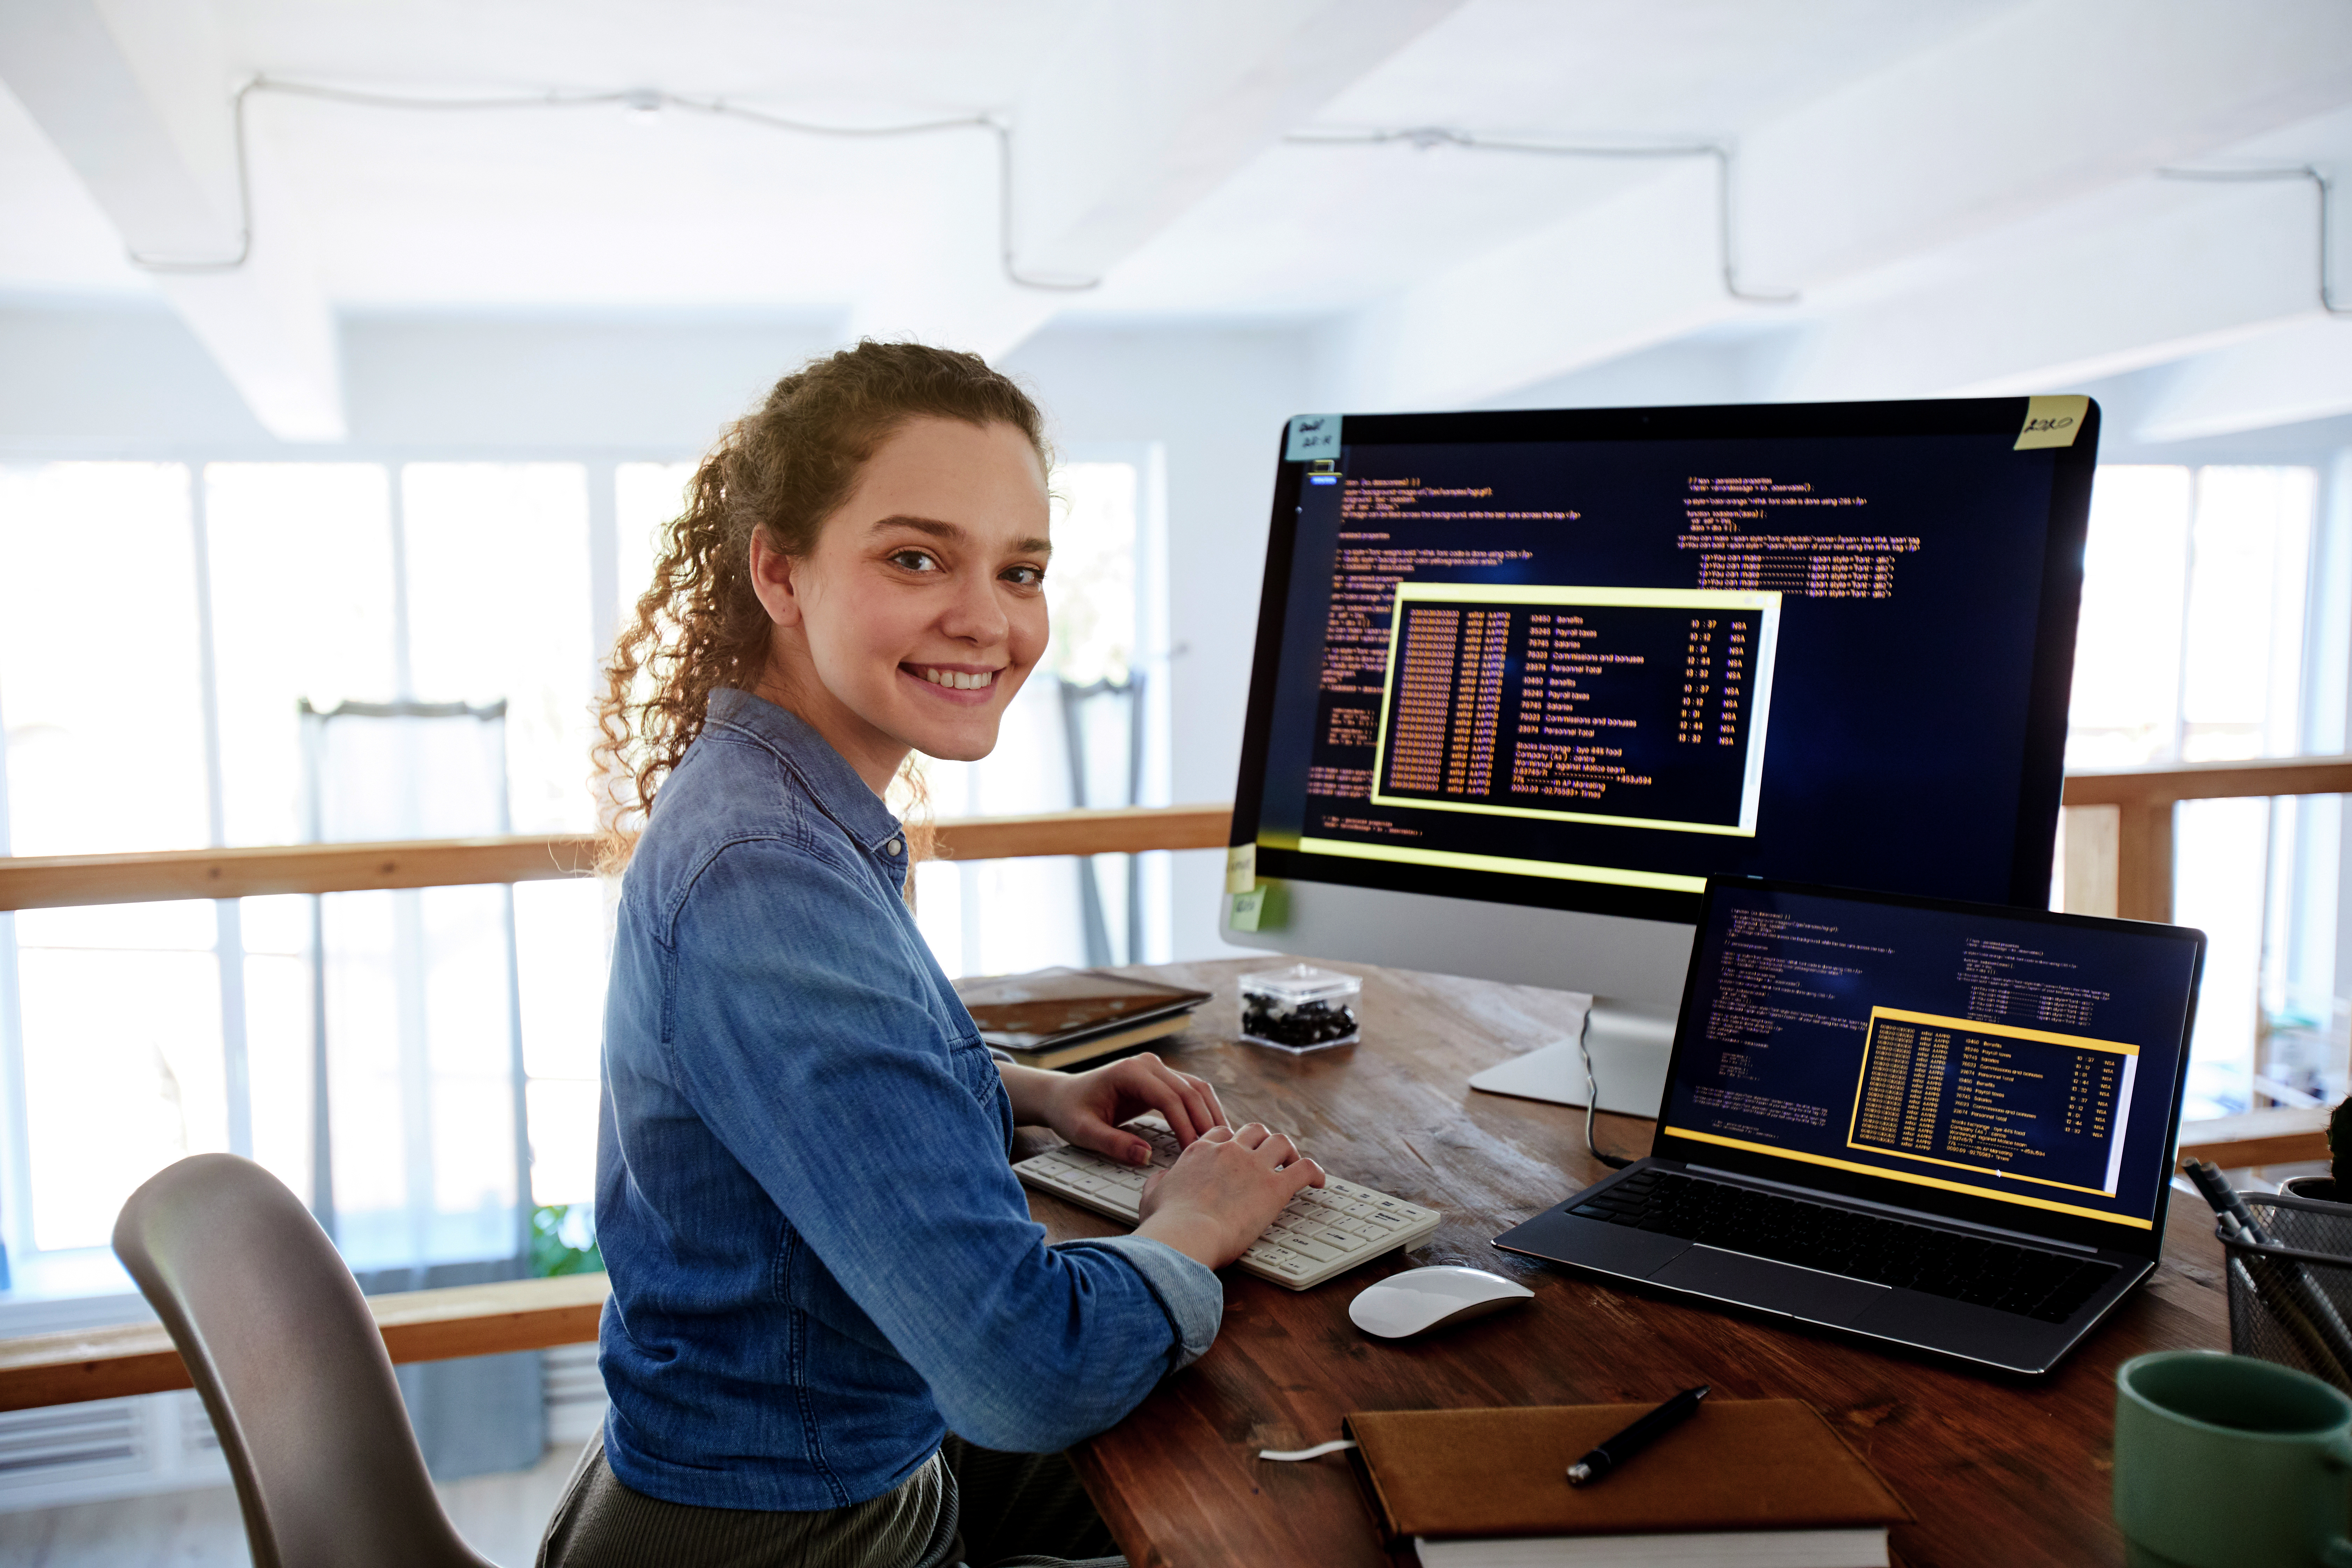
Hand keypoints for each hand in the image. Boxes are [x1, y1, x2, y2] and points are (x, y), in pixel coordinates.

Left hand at [1006, 1052, 1227, 1165]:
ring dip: (1211, 1113)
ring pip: (1197, 1088)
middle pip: (1189, 1091)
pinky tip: (1212, 1131)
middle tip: (1218, 1152)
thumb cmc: (1070, 1111)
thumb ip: (1113, 1144)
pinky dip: (1204, 1110)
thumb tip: (1146, 1156)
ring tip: (1223, 1142)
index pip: (1169, 1098)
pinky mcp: (1162, 1079)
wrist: (1063, 1096)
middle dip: (1205, 1121)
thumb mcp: (1083, 1132)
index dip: (1185, 1125)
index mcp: (1129, 1072)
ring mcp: (1157, 1069)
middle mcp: (1148, 1065)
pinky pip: (1190, 1092)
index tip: (1194, 1152)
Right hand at [1134, 1123, 1324, 1269]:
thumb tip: (1163, 1178)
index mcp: (1200, 1151)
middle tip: (1270, 1156)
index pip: (1222, 1133)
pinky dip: (1314, 1172)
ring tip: (1294, 1164)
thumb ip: (1160, 1181)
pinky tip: (1318, 1182)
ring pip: (1281, 1142)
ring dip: (1289, 1152)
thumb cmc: (1167, 1223)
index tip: (1239, 1153)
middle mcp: (1229, 1151)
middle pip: (1254, 1131)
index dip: (1233, 1142)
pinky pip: (1304, 1169)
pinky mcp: (1275, 1187)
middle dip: (1263, 1141)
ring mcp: (1253, 1166)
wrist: (1186, 1235)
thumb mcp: (1152, 1195)